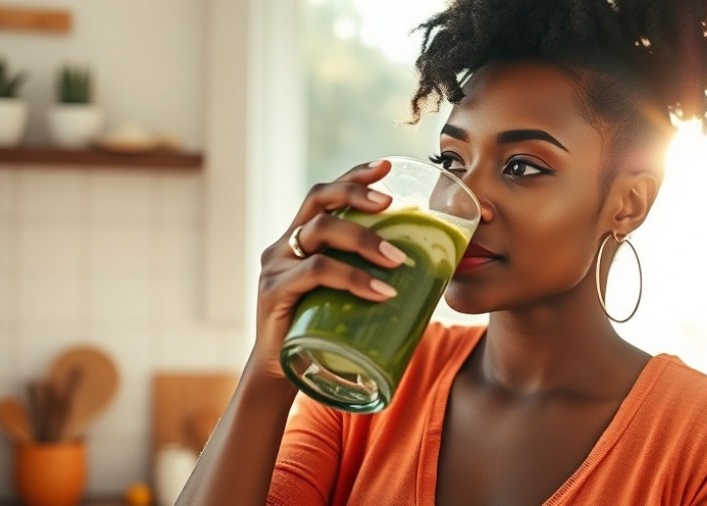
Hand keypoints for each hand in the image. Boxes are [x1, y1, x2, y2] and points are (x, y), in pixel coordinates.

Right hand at [248, 159, 406, 385]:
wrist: (285, 374)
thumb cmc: (323, 332)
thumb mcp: (345, 296)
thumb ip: (370, 278)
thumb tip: (432, 273)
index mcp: (300, 239)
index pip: (324, 194)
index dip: (353, 176)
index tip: (385, 165)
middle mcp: (284, 245)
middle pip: (318, 201)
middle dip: (357, 195)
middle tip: (392, 203)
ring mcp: (276, 266)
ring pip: (320, 233)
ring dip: (364, 240)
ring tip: (398, 259)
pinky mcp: (274, 293)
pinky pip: (316, 273)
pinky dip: (352, 278)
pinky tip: (381, 291)